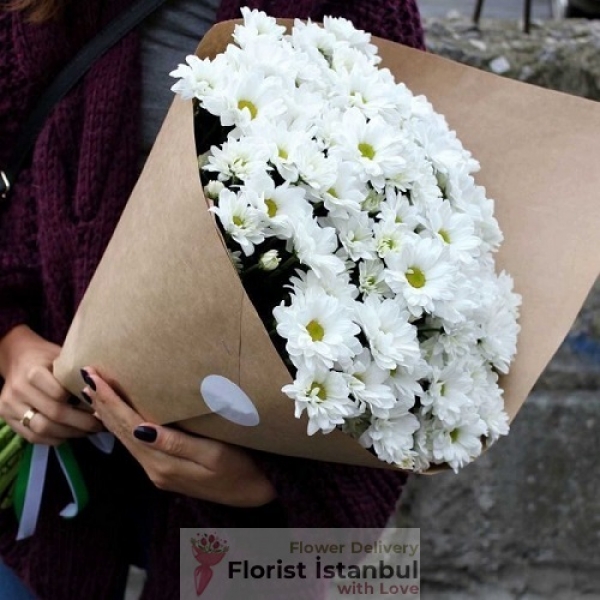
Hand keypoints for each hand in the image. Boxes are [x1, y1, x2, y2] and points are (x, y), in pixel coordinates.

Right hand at [0, 325, 103, 444]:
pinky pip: (33, 437)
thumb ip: (76, 372)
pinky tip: (71, 434)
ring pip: (43, 429)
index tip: (100, 405)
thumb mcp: (62, 356)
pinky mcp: (7, 420)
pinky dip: (55, 438)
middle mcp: (18, 390)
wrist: (17, 358)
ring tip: (89, 431)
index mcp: (33, 371)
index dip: (82, 402)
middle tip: (101, 424)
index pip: (60, 393)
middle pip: (54, 414)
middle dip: (81, 422)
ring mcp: (10, 407)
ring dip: (70, 434)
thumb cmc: (46, 357)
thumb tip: (103, 389)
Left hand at [81, 367, 276, 506]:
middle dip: (103, 403)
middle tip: (87, 375)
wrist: (254, 493)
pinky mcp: (166, 471)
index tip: (94, 377)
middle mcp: (154, 468)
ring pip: (126, 438)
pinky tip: (118, 417)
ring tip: (94, 393)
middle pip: (121, 431)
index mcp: (163, 463)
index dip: (110, 401)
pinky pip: (136, 444)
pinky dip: (122, 426)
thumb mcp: (213, 454)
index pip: (129, 425)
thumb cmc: (241, 467)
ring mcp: (159, 472)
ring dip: (109, 414)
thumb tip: (140, 428)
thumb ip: (176, 443)